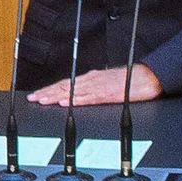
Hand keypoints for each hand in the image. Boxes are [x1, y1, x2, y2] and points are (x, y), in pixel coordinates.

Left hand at [27, 64, 160, 106]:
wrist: (149, 77)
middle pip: (65, 87)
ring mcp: (99, 87)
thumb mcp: (108, 82)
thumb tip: (80, 94)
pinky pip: (89, 98)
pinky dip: (76, 101)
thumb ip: (93, 88)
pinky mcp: (109, 94)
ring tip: (42, 101)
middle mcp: (92, 80)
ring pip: (73, 92)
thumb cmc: (130, 80)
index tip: (36, 95)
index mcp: (91, 78)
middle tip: (32, 99)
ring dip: (56, 97)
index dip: (50, 90)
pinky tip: (66, 104)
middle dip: (47, 93)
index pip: (66, 85)